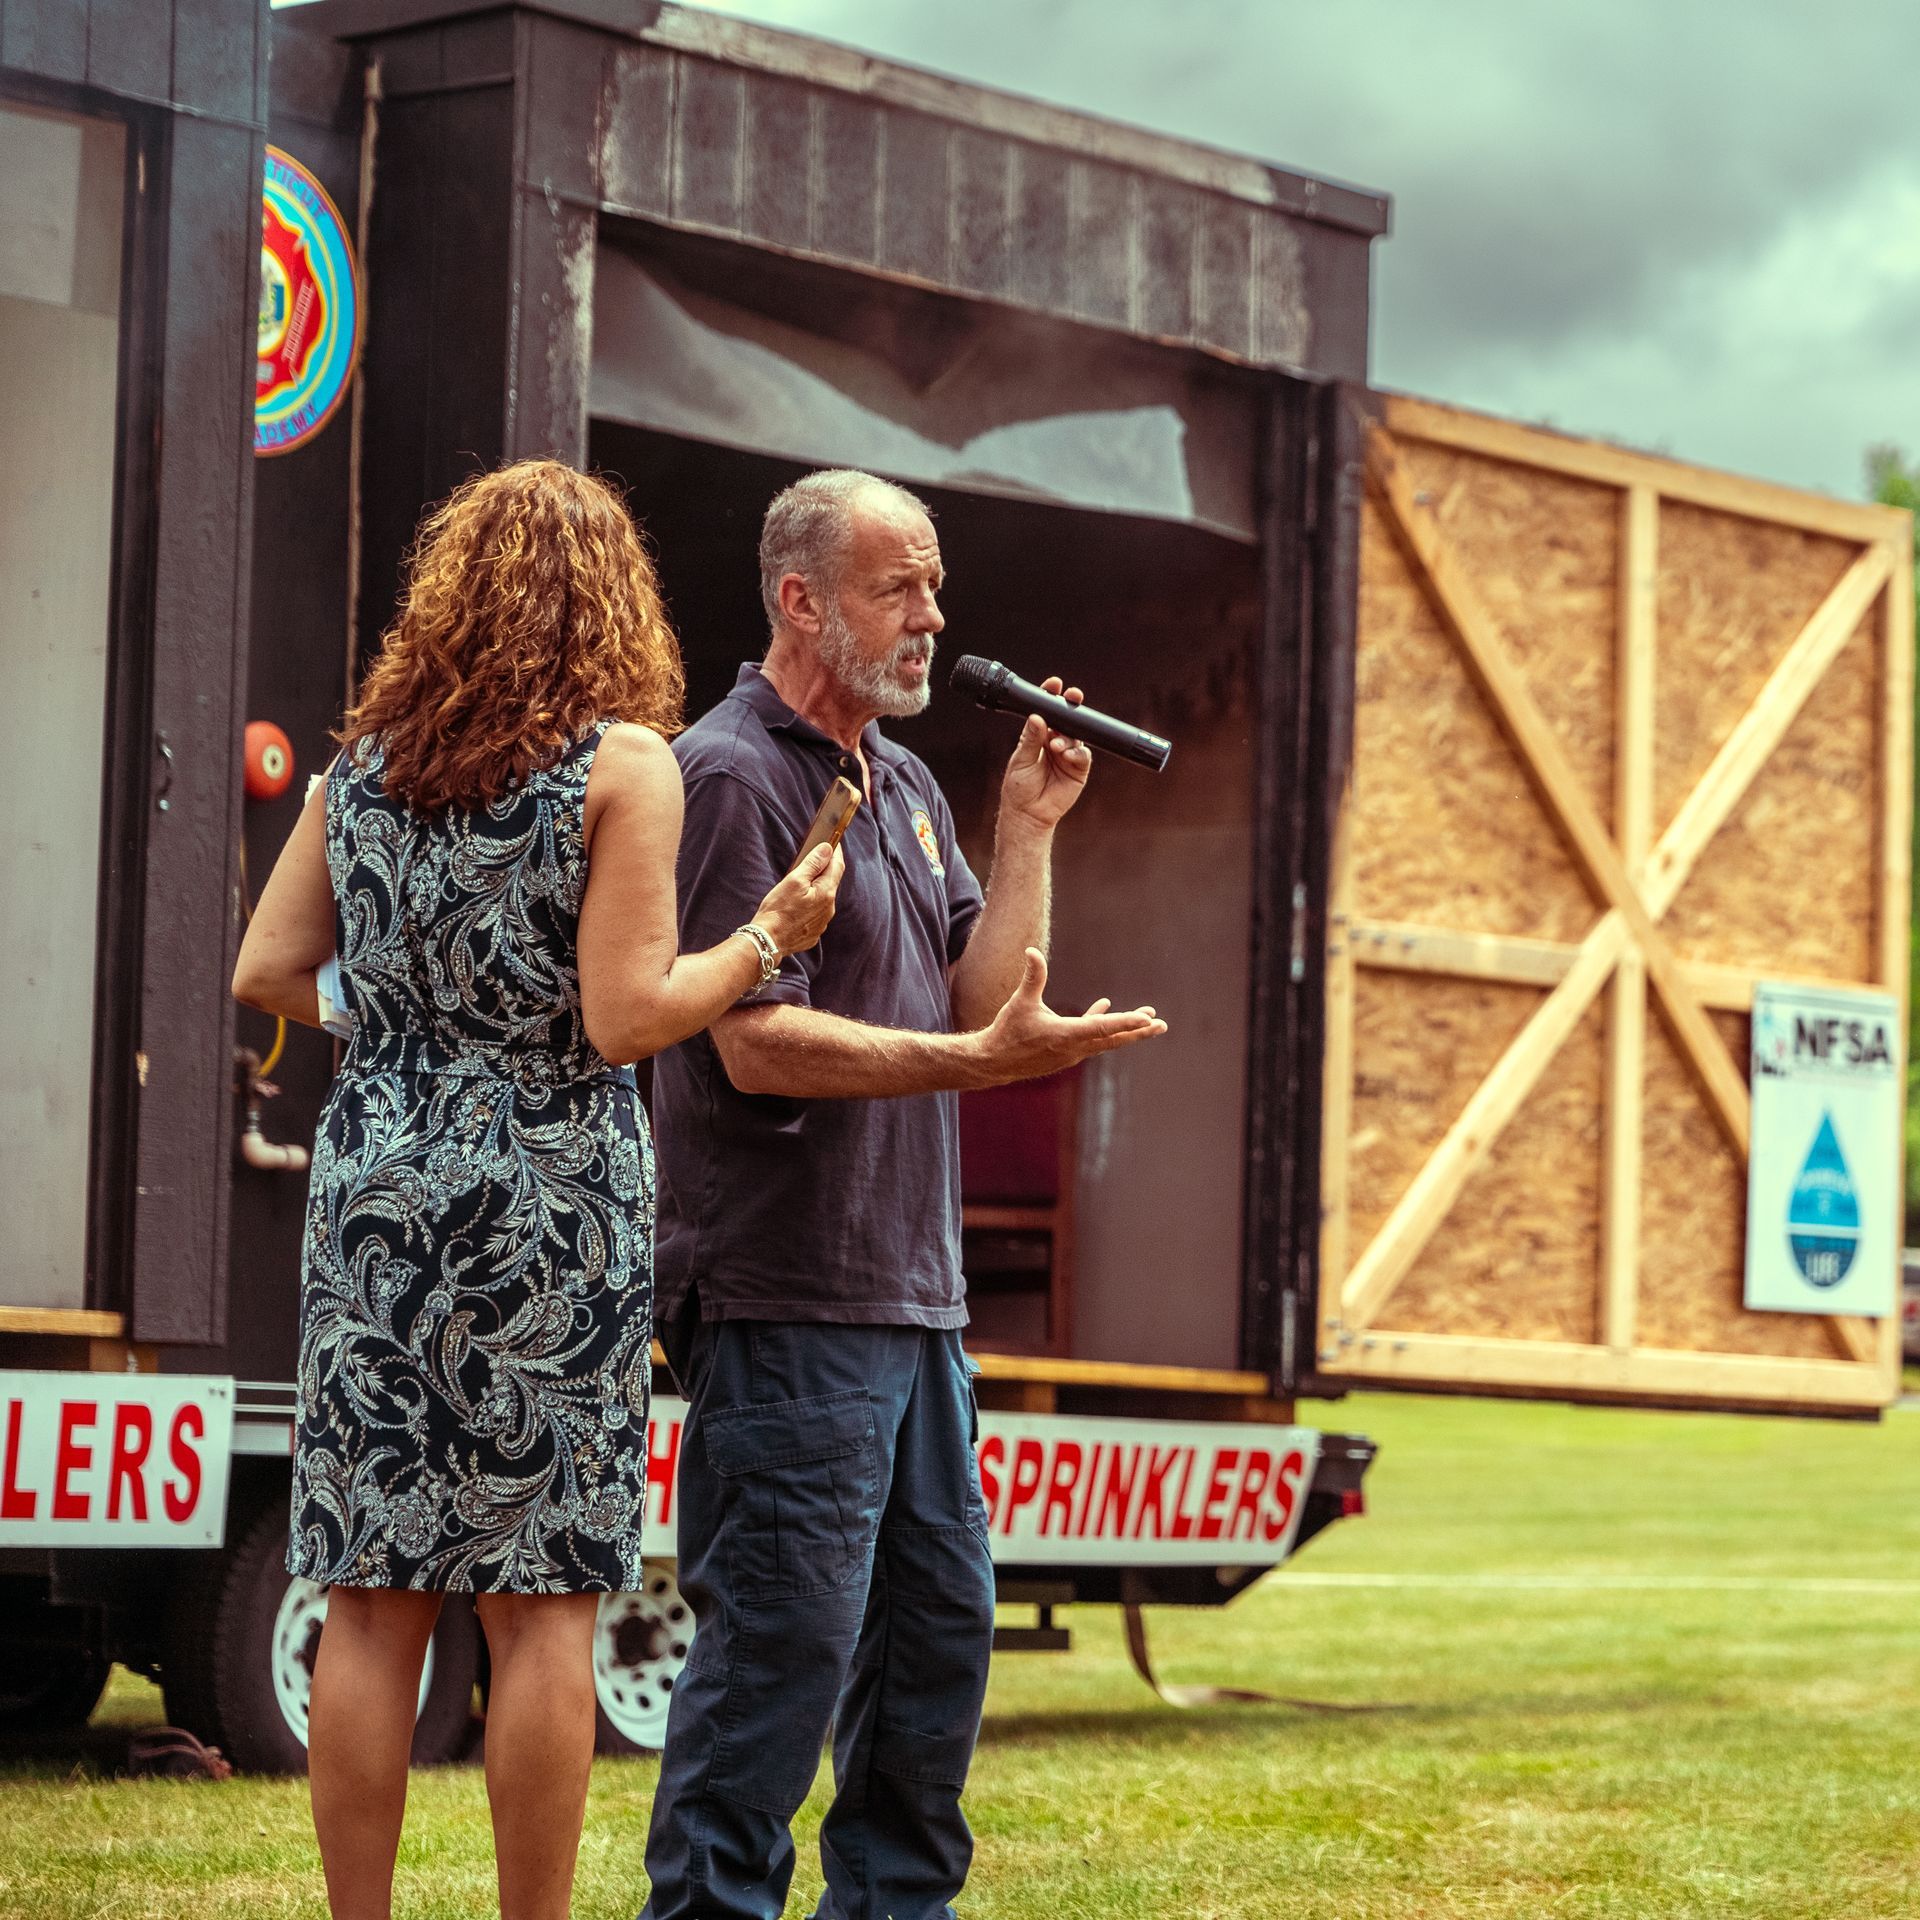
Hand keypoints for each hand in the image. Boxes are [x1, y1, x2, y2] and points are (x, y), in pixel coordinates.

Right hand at [753, 841, 843, 955]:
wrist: (768, 941)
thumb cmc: (778, 910)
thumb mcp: (794, 880)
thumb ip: (813, 863)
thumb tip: (827, 849)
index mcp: (826, 893)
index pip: (837, 866)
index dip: (836, 852)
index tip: (834, 842)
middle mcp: (829, 908)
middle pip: (831, 882)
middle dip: (826, 869)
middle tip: (816, 857)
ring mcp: (822, 922)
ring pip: (824, 898)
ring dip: (817, 888)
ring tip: (804, 881)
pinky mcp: (813, 932)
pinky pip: (816, 913)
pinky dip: (811, 904)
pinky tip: (798, 903)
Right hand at [969, 948, 1165, 1085]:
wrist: (994, 1062)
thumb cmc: (1008, 1030)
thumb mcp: (1020, 1002)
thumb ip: (1032, 977)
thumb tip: (1032, 950)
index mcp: (1065, 1035)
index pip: (1103, 1028)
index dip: (1126, 1022)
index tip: (1147, 1019)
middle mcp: (1074, 1048)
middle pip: (1114, 1040)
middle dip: (1139, 1031)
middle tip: (1162, 1025)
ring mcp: (1073, 1054)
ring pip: (1106, 1041)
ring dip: (1126, 1030)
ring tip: (1147, 1018)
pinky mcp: (1068, 1054)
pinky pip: (1093, 1040)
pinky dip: (1103, 1027)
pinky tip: (1103, 1006)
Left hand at [998, 677, 1091, 833]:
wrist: (1028, 814)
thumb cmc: (1019, 788)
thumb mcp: (1021, 760)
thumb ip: (1031, 740)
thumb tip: (1036, 717)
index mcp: (1038, 736)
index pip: (1046, 711)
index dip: (1051, 696)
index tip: (1054, 684)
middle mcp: (1054, 741)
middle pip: (1066, 719)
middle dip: (1070, 706)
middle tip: (1072, 696)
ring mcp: (1067, 754)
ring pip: (1075, 736)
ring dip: (1068, 737)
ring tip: (1056, 747)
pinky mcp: (1078, 769)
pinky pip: (1083, 756)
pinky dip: (1077, 753)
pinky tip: (1066, 756)